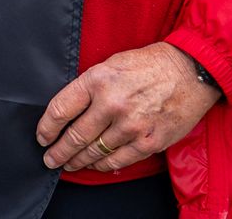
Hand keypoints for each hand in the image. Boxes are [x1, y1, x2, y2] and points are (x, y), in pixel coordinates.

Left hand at [36, 42, 219, 173]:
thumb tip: (70, 111)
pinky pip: (119, 160)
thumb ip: (89, 87)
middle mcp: (111, 104)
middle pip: (75, 136)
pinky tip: (96, 165)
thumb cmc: (148, 65)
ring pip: (95, 151)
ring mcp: (131, 125)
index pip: (60, 110)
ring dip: (79, 161)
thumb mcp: (110, 64)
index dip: (46, 128)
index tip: (42, 137)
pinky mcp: (149, 141)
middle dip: (59, 151)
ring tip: (69, 164)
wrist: (190, 70)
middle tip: (50, 159)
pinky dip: (104, 165)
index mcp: (97, 80)